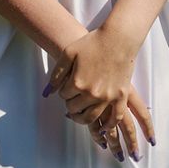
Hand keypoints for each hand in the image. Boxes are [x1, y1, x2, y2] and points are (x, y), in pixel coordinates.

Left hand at [44, 25, 156, 159]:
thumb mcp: (68, 53)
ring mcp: (107, 97)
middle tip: (72, 101)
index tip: (68, 86)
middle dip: (71, 105)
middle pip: (75, 109)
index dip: (64, 91)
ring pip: (91, 118)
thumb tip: (47, 93)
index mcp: (77, 83)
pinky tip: (104, 128)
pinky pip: (115, 118)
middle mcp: (91, 93)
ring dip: (83, 119)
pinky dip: (108, 125)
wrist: (118, 38)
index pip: (64, 96)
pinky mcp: (121, 96)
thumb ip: (56, 74)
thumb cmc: (93, 43)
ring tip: (81, 115)